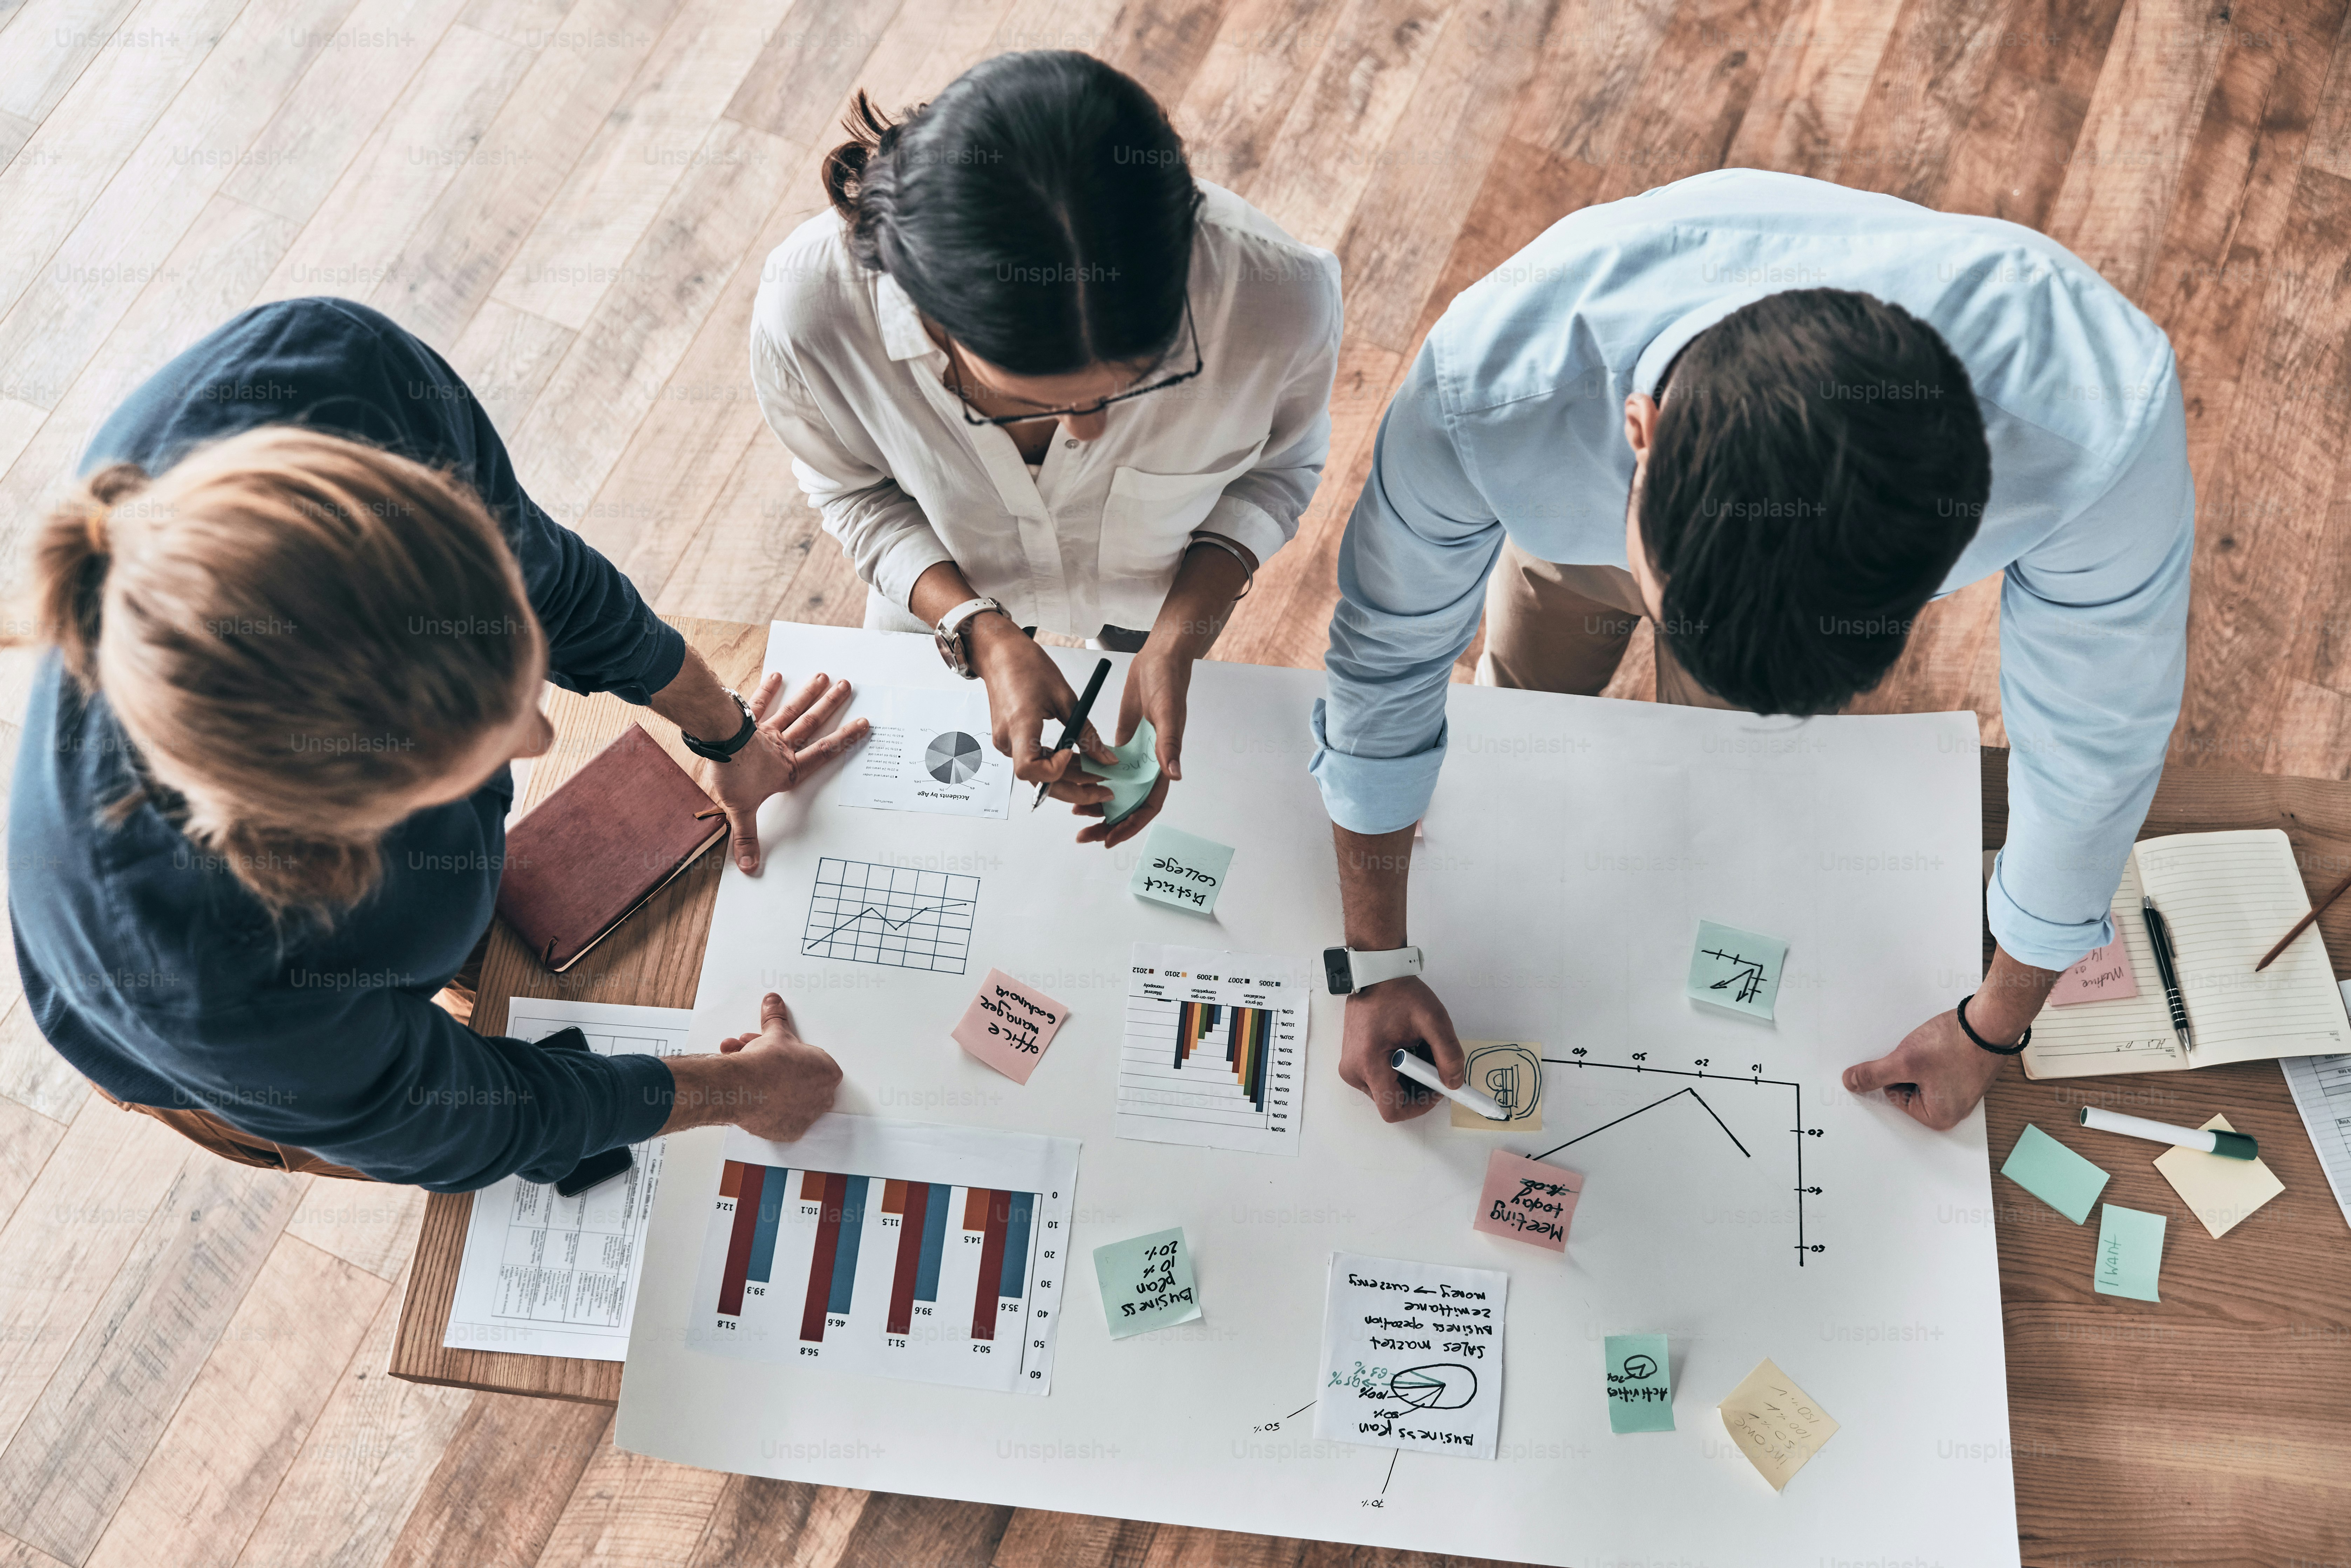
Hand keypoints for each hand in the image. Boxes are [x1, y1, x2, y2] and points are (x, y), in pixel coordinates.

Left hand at [705, 672, 870, 873]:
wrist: (716, 746)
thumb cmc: (732, 776)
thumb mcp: (741, 812)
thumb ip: (747, 838)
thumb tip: (751, 868)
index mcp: (787, 769)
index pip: (822, 754)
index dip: (844, 740)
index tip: (863, 725)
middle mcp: (781, 747)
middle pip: (811, 724)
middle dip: (831, 706)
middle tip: (847, 686)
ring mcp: (766, 731)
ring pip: (793, 711)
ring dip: (809, 694)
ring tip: (825, 677)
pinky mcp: (747, 720)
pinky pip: (760, 703)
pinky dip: (768, 690)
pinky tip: (777, 676)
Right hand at [711, 993, 842, 1142]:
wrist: (744, 1087)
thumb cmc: (766, 1062)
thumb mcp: (774, 1033)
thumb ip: (777, 1018)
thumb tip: (773, 1000)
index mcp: (829, 1072)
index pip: (816, 1064)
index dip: (793, 1057)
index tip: (777, 1053)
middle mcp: (823, 1098)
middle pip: (802, 1081)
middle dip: (780, 1068)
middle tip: (757, 1057)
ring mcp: (807, 1118)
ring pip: (788, 1098)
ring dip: (769, 1084)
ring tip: (744, 1068)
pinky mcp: (790, 1132)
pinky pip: (781, 1119)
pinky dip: (767, 1108)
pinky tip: (752, 1094)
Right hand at [969, 615, 1113, 814]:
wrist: (999, 655)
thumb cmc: (1027, 666)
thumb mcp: (1065, 697)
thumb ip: (1086, 732)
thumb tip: (1106, 759)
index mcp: (1020, 724)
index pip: (1030, 769)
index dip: (1055, 771)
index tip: (1075, 754)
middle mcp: (1007, 739)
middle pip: (1039, 781)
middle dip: (1074, 789)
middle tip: (1105, 788)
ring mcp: (1005, 742)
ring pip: (1038, 774)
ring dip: (1067, 777)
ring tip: (1096, 771)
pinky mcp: (1009, 741)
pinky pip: (1033, 761)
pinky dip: (1055, 765)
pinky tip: (1076, 759)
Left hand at [1074, 643, 1189, 847]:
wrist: (1158, 658)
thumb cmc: (1168, 682)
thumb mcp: (1167, 713)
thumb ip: (1168, 744)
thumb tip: (1174, 775)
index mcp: (1163, 762)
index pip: (1147, 804)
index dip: (1130, 823)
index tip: (1110, 837)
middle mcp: (1149, 763)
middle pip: (1129, 803)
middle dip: (1109, 822)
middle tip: (1087, 835)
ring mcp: (1135, 754)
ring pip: (1117, 788)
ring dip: (1098, 803)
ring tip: (1078, 814)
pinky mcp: (1124, 742)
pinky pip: (1107, 768)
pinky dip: (1094, 778)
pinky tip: (1076, 783)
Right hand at [1337, 977, 1465, 1122]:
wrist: (1375, 974)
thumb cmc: (1399, 994)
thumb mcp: (1433, 1020)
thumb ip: (1448, 1055)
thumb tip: (1454, 1083)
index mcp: (1368, 1062)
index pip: (1393, 1110)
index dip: (1420, 1106)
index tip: (1437, 1089)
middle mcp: (1353, 1070)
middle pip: (1391, 1101)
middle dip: (1417, 1089)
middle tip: (1432, 1064)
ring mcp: (1350, 1067)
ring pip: (1386, 1092)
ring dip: (1408, 1080)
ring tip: (1418, 1050)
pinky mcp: (1352, 1061)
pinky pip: (1378, 1080)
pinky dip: (1397, 1072)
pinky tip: (1406, 1049)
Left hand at [1841, 1007, 2009, 1129]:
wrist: (1991, 1022)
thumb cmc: (1954, 1045)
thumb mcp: (1904, 1061)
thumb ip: (1874, 1075)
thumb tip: (1849, 1083)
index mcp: (1938, 1118)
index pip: (1893, 1095)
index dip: (1897, 1072)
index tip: (1912, 1061)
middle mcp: (1953, 1110)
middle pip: (1908, 1086)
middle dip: (1908, 1066)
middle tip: (1923, 1053)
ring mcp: (1962, 1091)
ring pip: (1921, 1074)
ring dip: (1920, 1058)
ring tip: (1934, 1048)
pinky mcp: (1966, 1073)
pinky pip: (1938, 1066)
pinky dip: (1934, 1053)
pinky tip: (1943, 1044)